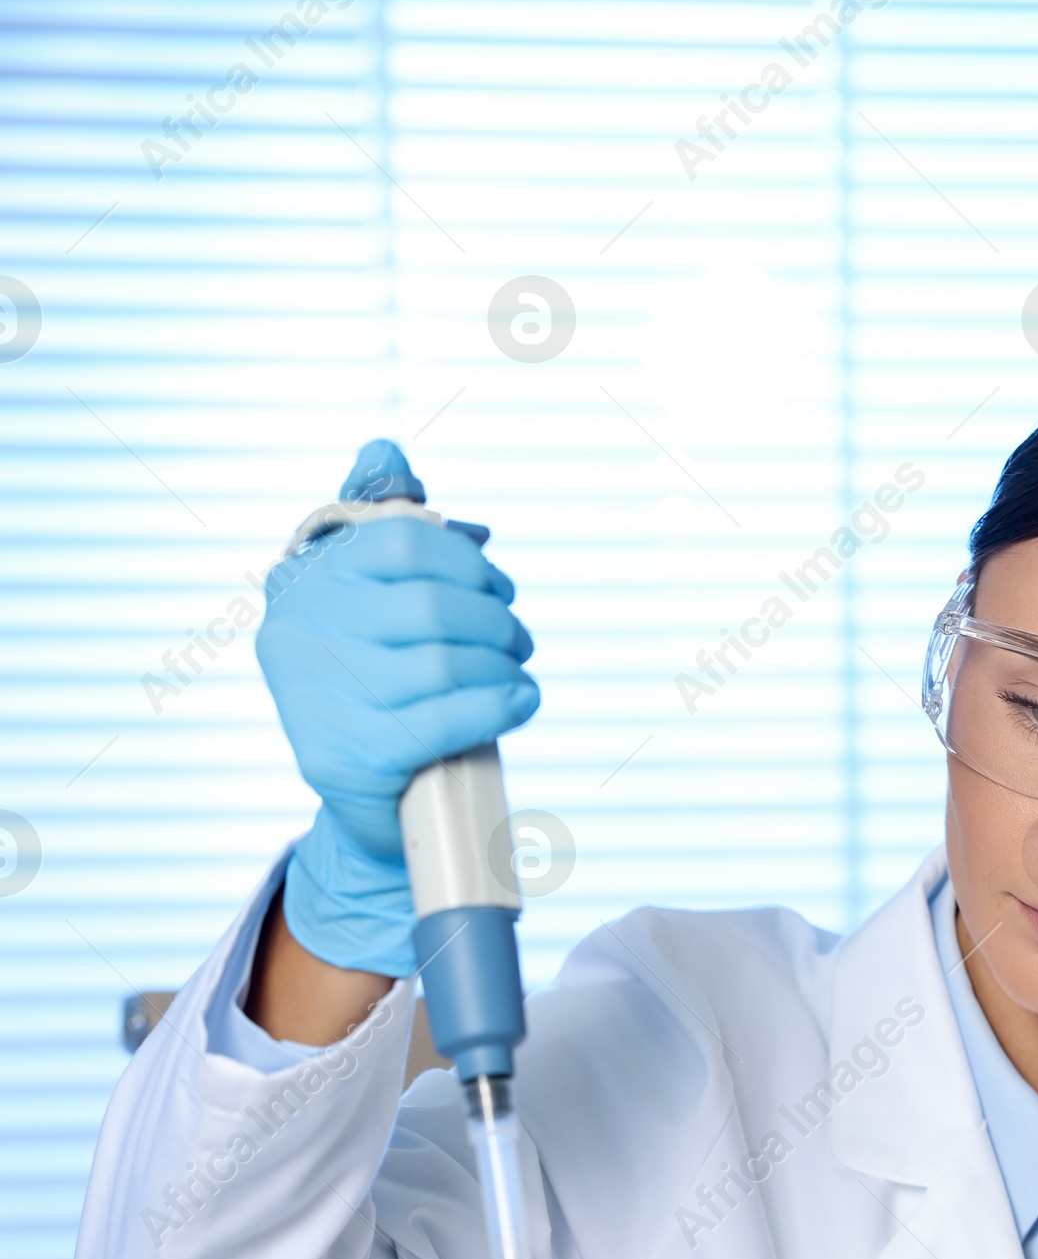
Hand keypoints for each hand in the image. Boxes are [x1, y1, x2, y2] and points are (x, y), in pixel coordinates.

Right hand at [257, 439, 539, 976]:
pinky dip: (498, 704)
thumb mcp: (375, 608)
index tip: (496, 589)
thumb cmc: (382, 695)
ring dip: (502, 665)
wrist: (370, 810)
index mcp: (302, 584)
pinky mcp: (347, 757)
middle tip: (518, 640)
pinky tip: (519, 700)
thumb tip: (384, 448)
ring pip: (443, 661)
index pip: (399, 540)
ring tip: (516, 675)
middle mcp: (296, 634)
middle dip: (494, 620)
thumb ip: (380, 525)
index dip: (466, 561)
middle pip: (430, 604)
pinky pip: (445, 715)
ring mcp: (316, 700)